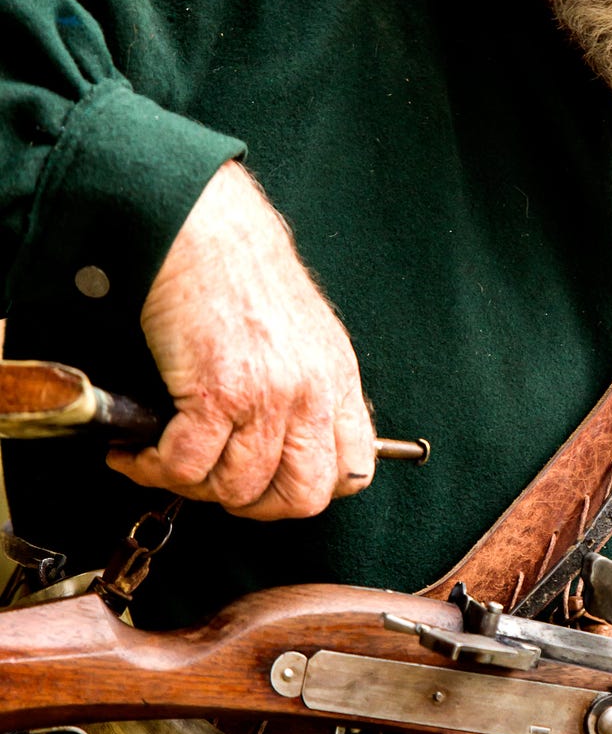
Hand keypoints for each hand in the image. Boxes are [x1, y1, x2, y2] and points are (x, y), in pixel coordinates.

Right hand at [106, 162, 375, 519]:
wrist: (201, 228)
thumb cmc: (240, 270)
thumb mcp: (303, 332)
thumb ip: (308, 386)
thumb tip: (290, 439)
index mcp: (336, 380)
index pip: (352, 472)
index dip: (309, 489)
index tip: (272, 485)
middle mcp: (310, 394)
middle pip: (301, 497)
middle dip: (253, 505)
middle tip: (216, 485)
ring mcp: (266, 398)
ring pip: (235, 489)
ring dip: (192, 485)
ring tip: (165, 461)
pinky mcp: (215, 394)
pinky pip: (186, 466)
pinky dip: (154, 467)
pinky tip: (138, 451)